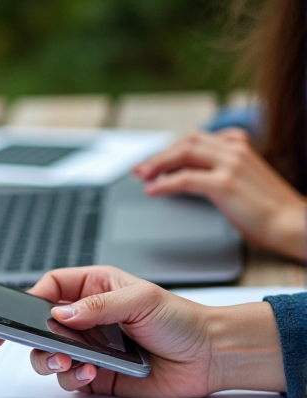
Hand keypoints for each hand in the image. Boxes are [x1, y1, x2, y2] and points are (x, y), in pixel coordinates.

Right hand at [0, 266, 284, 397]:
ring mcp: (90, 349)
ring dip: (51, 360)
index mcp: (95, 289)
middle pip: (40, 326)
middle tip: (31, 344)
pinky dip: (74, 379)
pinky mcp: (97, 376)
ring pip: (49, 356)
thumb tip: (61, 313)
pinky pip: (70, 379)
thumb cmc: (182, 320)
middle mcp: (87, 320)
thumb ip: (98, 306)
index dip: (27, 299)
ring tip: (69, 362)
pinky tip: (91, 374)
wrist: (208, 358)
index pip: (49, 289)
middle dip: (31, 338)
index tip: (11, 312)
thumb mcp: (141, 300)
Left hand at [133, 129, 306, 260]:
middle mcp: (235, 150)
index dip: (171, 149)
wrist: (293, 223)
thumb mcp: (243, 182)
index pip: (196, 139)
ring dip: (157, 165)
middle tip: (139, 170)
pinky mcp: (225, 184)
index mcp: (240, 146)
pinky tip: (152, 191)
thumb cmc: (268, 210)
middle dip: (159, 155)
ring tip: (142, 178)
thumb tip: (190, 178)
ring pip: (184, 155)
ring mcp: (230, 164)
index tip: (153, 162)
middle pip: (187, 142)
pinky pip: (185, 179)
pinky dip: (164, 184)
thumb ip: (221, 173)